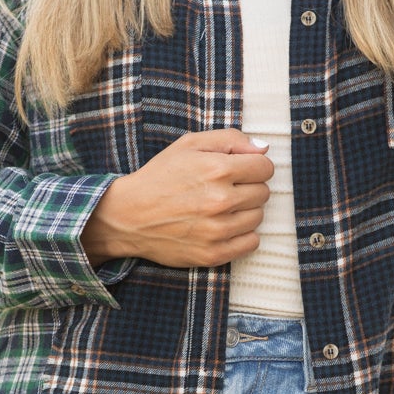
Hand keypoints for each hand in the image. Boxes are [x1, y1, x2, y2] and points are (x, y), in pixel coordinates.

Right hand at [82, 130, 273, 269]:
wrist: (128, 216)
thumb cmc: (160, 176)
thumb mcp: (189, 144)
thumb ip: (230, 139)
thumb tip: (264, 149)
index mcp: (217, 169)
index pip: (265, 167)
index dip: (254, 166)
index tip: (239, 170)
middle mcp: (220, 200)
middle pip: (263, 193)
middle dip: (249, 188)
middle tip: (225, 189)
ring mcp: (217, 230)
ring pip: (258, 218)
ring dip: (245, 211)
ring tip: (221, 208)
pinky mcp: (213, 254)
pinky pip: (252, 243)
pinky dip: (243, 235)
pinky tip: (224, 227)